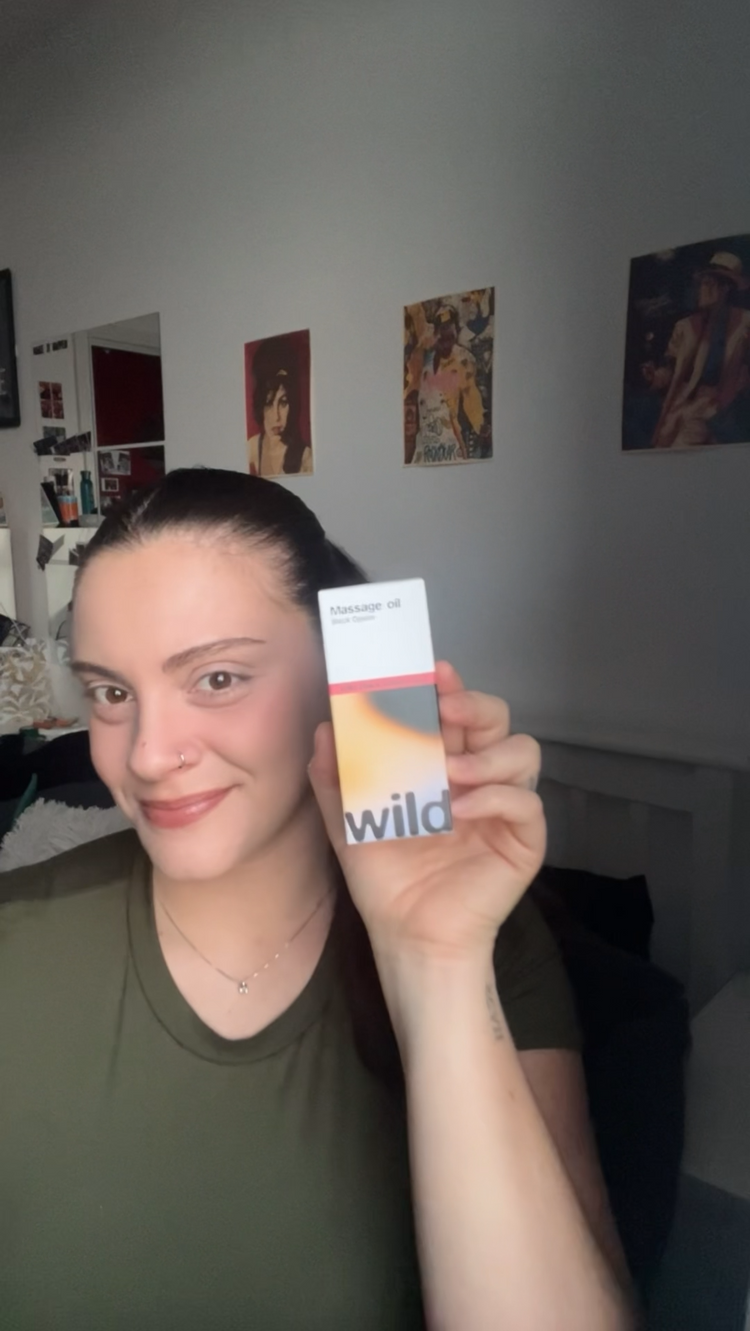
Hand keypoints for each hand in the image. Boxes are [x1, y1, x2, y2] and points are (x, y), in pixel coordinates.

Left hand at [308, 661, 544, 966]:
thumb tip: (324, 729)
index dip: (448, 688)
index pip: (455, 713)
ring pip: (523, 751)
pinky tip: (461, 810)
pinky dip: (494, 797)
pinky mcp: (523, 840)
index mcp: (444, 764)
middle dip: (474, 704)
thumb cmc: (386, 877)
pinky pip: (525, 803)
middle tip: (444, 707)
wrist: (407, 935)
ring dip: (486, 754)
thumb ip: (334, 776)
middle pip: (497, 720)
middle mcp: (480, 777)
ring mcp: (504, 807)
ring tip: (448, 772)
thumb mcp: (348, 821)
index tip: (430, 673)